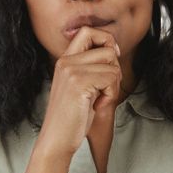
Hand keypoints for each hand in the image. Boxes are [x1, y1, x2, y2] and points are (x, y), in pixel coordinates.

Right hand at [35, 26, 121, 159]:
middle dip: (115, 68)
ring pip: (113, 65)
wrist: (56, 140)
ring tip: (98, 99)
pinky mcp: (79, 83)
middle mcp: (66, 61)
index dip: (106, 40)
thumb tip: (114, 49)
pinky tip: (97, 105)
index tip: (110, 61)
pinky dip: (111, 94)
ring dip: (113, 85)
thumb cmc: (73, 117)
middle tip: (104, 88)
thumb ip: (91, 66)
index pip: (88, 31)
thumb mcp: (80, 85)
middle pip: (107, 47)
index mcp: (64, 60)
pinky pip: (112, 79)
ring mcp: (71, 71)